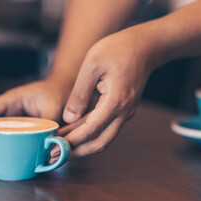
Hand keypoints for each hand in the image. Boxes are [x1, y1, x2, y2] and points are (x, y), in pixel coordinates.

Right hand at [0, 76, 72, 160]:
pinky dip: (9, 147)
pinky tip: (9, 159)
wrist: (65, 90)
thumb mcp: (53, 106)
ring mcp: (17, 120)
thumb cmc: (57, 92)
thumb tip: (47, 144)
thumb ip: (49, 123)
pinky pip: (13, 137)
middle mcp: (11, 110)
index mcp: (13, 99)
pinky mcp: (24, 128)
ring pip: (0, 132)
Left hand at [58, 27, 157, 157]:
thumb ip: (79, 94)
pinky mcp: (123, 110)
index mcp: (115, 102)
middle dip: (77, 152)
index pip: (91, 130)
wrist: (145, 46)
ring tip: (61, 145)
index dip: (71, 141)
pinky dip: (89, 134)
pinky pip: (106, 128)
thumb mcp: (92, 65)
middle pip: (100, 143)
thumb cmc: (118, 49)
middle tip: (57, 154)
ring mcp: (125, 113)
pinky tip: (73, 131)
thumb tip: (68, 118)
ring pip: (104, 138)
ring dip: (83, 145)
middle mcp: (123, 112)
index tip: (54, 146)